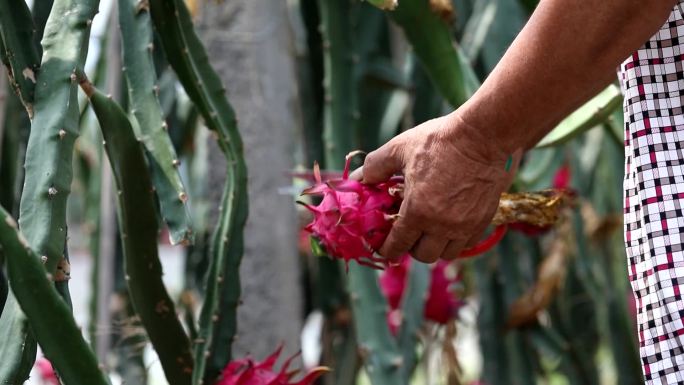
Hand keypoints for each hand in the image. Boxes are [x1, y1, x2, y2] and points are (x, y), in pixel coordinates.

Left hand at [353, 112, 519, 262]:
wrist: (484, 135)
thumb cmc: (440, 140)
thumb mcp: (400, 148)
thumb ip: (375, 167)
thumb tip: (359, 179)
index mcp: (418, 211)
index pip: (398, 244)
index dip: (387, 248)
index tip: (384, 247)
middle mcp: (442, 225)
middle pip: (424, 255)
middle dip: (412, 248)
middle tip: (408, 234)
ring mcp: (465, 225)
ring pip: (447, 254)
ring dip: (436, 246)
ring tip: (431, 230)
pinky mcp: (484, 219)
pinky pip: (468, 243)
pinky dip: (457, 239)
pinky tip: (452, 223)